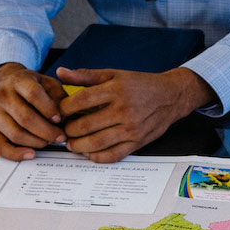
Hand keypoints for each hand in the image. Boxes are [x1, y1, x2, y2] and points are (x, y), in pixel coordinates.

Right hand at [0, 63, 67, 160]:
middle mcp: (3, 96)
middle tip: (61, 137)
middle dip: (47, 131)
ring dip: (37, 142)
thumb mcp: (48, 83)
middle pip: (25, 118)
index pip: (33, 94)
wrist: (5, 82)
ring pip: (16, 134)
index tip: (60, 119)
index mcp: (18, 80)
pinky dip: (16, 154)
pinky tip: (31, 154)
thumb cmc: (32, 86)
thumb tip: (64, 118)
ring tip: (49, 141)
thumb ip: (58, 97)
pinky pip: (1, 147)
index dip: (49, 109)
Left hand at [55, 67, 214, 162]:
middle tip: (62, 130)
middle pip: (86, 125)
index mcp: (116, 90)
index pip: (81, 101)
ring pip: (96, 143)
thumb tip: (60, 73)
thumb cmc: (140, 84)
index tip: (58, 112)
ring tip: (71, 144)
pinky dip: (97, 157)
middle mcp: (123, 110)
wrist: (170, 96)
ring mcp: (131, 129)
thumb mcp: (114, 74)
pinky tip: (88, 153)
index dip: (64, 109)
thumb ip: (86, 75)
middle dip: (68, 130)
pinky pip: (113, 155)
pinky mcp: (137, 143)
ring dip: (78, 146)